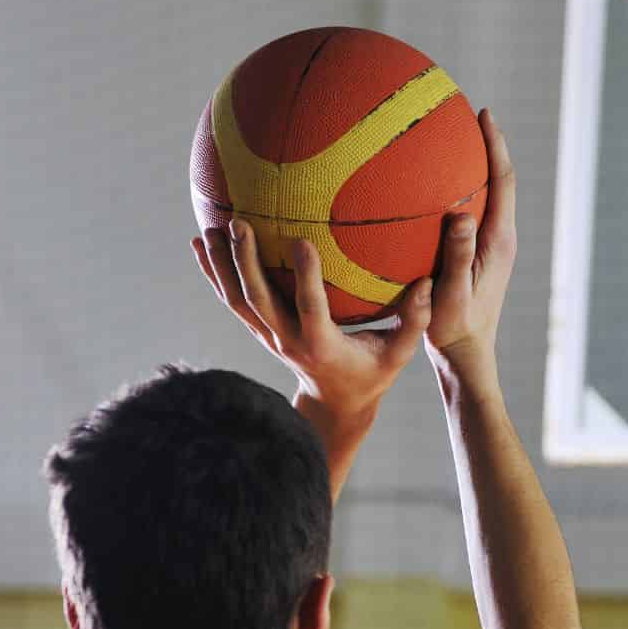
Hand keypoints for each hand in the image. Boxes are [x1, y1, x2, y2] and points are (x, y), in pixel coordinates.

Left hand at [193, 218, 430, 425]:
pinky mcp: (259, 331)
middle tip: (239, 224)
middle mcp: (288, 341)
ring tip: (212, 227)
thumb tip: (427, 284)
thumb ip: (413, 322)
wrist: (334, 404)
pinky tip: (200, 242)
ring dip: (222, 265)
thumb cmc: (372, 374)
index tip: (302, 240)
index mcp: (323, 346)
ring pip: (238, 301)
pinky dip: (214, 273)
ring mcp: (269, 337)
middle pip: (260, 301)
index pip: (311, 309)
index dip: (305, 277)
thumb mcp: (398, 355)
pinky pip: (232, 301)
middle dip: (246, 263)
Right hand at [426, 108, 516, 387]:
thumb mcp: (452, 292)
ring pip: (484, 195)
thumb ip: (459, 255)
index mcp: (500, 240)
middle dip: (485, 145)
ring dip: (472, 167)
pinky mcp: (477, 255)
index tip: (484, 113)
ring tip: (447, 140)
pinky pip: (469, 213)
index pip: (504, 181)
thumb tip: (462, 215)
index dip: (496, 145)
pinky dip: (454, 193)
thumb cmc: (456, 328)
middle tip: (465, 114)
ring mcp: (490, 246)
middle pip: (498, 180)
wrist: (465, 355)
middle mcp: (500, 237)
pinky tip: (424, 190)